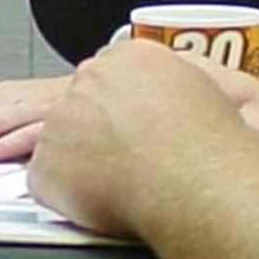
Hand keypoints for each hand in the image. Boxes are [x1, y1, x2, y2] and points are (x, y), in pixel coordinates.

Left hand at [25, 40, 258, 235]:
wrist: (197, 180)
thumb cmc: (211, 146)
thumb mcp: (211, 89)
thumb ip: (173, 85)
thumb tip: (167, 95)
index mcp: (131, 56)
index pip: (107, 72)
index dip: (117, 107)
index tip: (127, 128)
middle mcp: (91, 78)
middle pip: (80, 102)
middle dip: (95, 131)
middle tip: (125, 160)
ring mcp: (61, 118)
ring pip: (61, 141)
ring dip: (82, 163)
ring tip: (120, 183)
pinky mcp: (46, 162)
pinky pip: (48, 181)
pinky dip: (67, 196)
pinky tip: (101, 203)